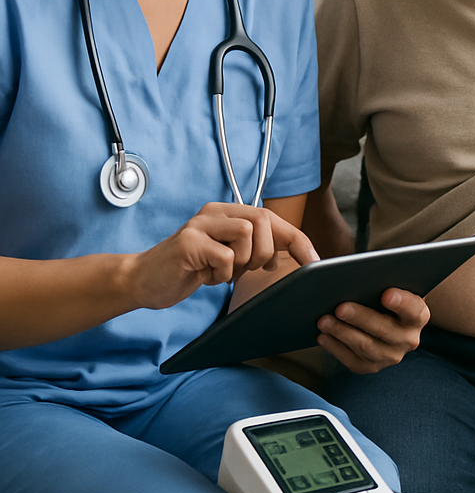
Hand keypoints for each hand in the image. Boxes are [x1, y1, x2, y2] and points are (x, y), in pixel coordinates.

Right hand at [127, 203, 318, 310]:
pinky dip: (221, 275)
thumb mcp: (228, 256)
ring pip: (247, 235)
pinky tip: (204, 276)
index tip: (314, 261)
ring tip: (220, 271)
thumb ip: (254, 248)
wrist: (142, 280)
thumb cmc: (189, 269)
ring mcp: (200, 224)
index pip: (273, 219)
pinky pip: (225, 258)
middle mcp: (215, 212)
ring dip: (241, 263)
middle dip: (265, 252)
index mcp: (228, 212)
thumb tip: (294, 252)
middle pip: (263, 221)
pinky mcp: (188, 242)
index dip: (297, 240)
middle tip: (247, 269)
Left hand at [317, 288, 429, 373]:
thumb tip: (358, 275)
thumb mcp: (392, 284)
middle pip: (384, 330)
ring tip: (324, 320)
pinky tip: (322, 336)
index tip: (386, 294)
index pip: (413, 309)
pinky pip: (353, 361)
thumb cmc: (386, 292)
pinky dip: (336, 348)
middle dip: (360, 318)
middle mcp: (409, 339)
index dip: (401, 302)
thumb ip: (382, 279)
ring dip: (342, 333)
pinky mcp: (372, 367)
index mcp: (418, 315)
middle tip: (340, 307)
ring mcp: (391, 356)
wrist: (386, 318)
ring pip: (366, 347)